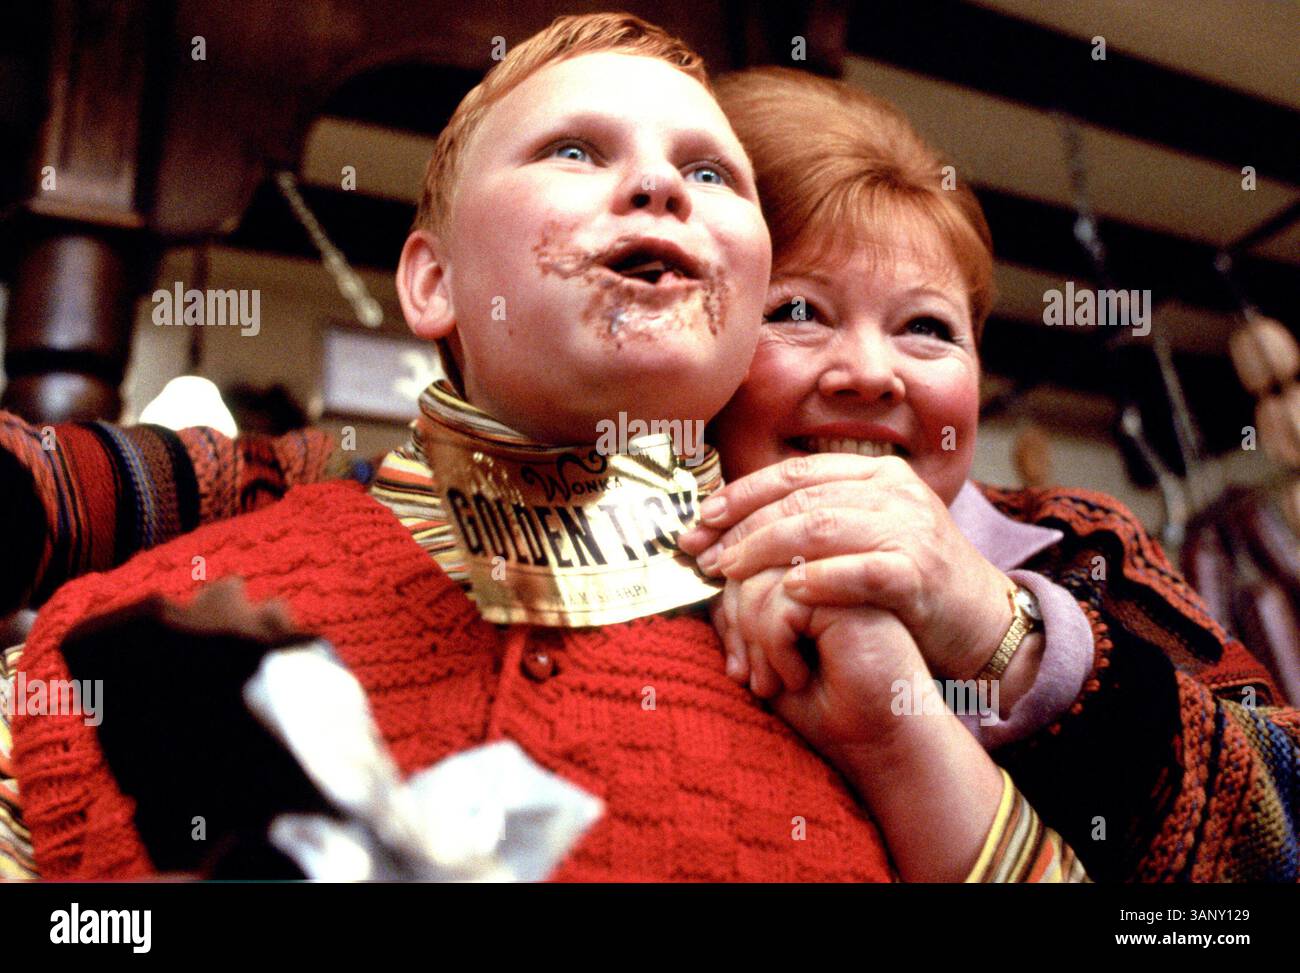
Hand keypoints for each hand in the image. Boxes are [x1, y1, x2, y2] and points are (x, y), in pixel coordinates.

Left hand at [681, 454, 1012, 680]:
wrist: (984, 622)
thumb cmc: (910, 585)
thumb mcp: (868, 535)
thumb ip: (819, 521)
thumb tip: (741, 524)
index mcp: (876, 475)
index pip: (794, 474)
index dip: (741, 495)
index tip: (700, 520)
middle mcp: (894, 492)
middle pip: (800, 500)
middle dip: (741, 526)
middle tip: (702, 553)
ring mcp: (910, 529)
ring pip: (821, 528)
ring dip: (765, 550)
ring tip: (728, 572)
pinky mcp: (920, 573)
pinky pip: (860, 572)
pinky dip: (820, 580)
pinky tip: (787, 591)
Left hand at [710, 569, 1006, 880]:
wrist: (883, 746)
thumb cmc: (830, 709)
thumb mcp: (768, 656)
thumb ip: (742, 614)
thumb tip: (706, 581)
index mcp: (814, 578)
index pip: (751, 563)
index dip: (726, 607)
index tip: (735, 663)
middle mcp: (831, 570)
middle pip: (751, 565)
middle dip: (732, 623)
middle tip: (745, 675)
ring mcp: (846, 579)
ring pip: (762, 580)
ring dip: (753, 640)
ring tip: (772, 682)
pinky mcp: (855, 597)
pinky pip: (784, 599)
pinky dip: (774, 645)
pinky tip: (797, 678)